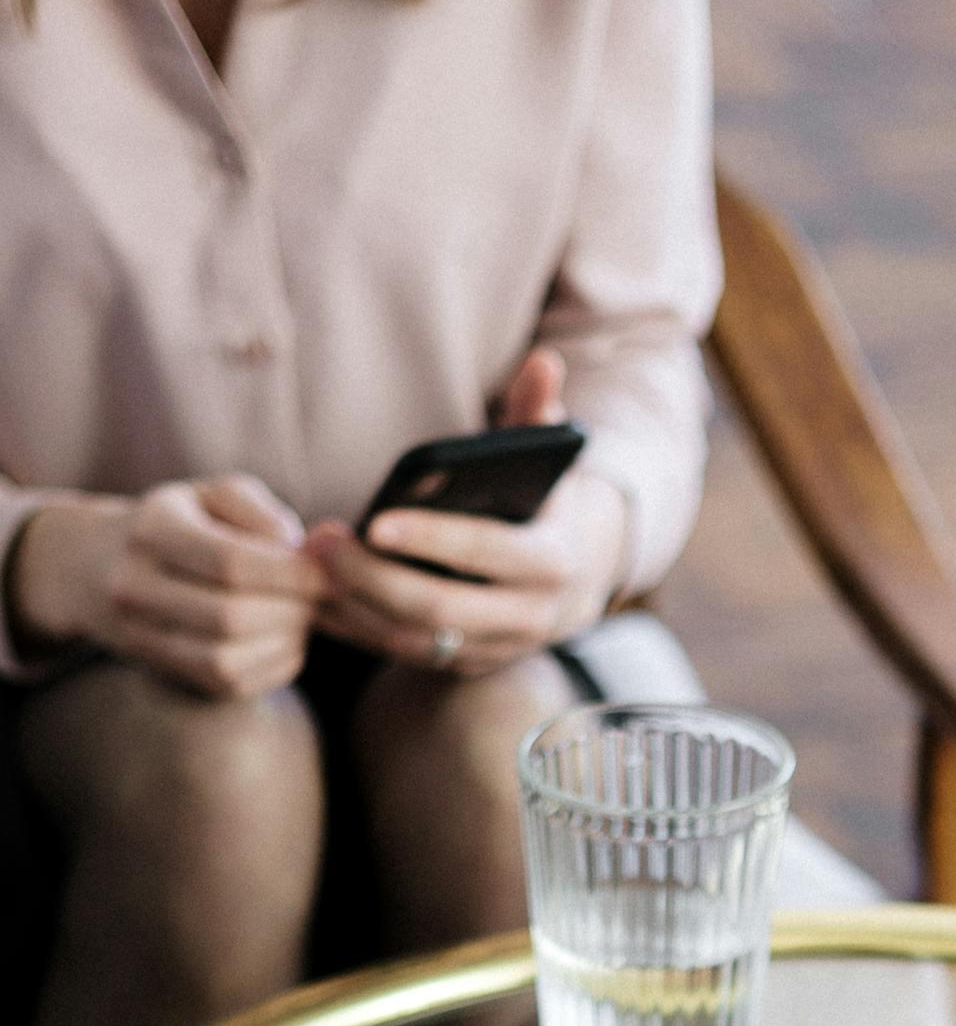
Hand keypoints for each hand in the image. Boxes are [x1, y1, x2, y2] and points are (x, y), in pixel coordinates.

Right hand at [6, 475, 322, 696]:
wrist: (103, 566)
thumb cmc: (183, 523)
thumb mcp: (215, 497)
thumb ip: (261, 513)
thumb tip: (305, 553)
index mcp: (151, 530)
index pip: (230, 563)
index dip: (292, 575)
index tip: (333, 574)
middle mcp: (135, 587)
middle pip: (231, 618)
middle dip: (292, 611)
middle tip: (321, 599)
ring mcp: (143, 638)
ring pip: (227, 662)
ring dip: (283, 644)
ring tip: (302, 617)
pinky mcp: (165, 673)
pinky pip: (230, 685)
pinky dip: (272, 666)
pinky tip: (284, 639)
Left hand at [304, 347, 628, 674]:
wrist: (574, 584)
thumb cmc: (543, 506)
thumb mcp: (548, 463)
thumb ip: (540, 414)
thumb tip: (544, 361)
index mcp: (551, 562)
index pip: (486, 553)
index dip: (431, 540)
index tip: (375, 520)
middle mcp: (529, 618)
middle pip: (441, 609)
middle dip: (375, 578)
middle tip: (323, 541)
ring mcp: (495, 648)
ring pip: (416, 641)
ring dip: (357, 606)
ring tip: (311, 563)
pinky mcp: (465, 664)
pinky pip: (404, 655)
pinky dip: (359, 629)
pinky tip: (319, 597)